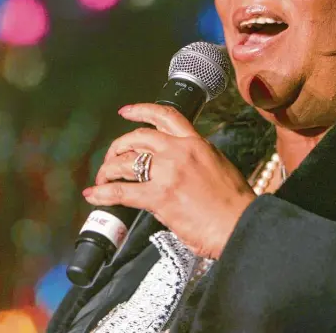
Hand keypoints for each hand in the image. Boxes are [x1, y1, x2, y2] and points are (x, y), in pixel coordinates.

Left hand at [82, 103, 256, 258]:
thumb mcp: (218, 165)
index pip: (165, 116)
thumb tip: (180, 161)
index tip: (126, 111)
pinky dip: (103, 193)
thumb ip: (196, 156)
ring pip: (126, 161)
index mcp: (195, 143)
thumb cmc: (233, 201)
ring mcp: (168, 172)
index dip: (141, 110)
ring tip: (103, 178)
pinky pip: (122, 191)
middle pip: (137, 137)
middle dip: (118, 146)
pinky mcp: (159, 196)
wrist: (240, 224)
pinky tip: (94, 195)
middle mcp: (179, 151)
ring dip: (108, 170)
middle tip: (111, 157)